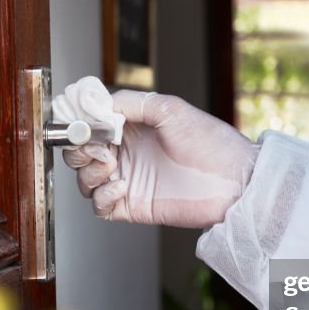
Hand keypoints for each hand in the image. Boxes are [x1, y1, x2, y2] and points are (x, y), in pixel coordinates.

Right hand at [64, 91, 258, 227]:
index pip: (90, 123)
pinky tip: (121, 186)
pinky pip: (99, 205)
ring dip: (88, 170)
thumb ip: (131, 103)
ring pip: (84, 178)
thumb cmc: (210, 143)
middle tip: (95, 145)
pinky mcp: (131, 206)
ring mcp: (127, 179)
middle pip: (80, 151)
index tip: (74, 121)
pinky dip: (102, 195)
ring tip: (110, 165)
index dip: (77, 122)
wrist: (234, 181)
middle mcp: (126, 153)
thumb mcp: (170, 110)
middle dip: (78, 148)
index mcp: (131, 127)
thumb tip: (97, 103)